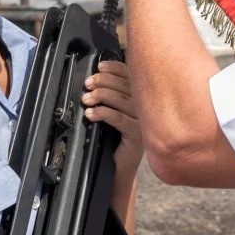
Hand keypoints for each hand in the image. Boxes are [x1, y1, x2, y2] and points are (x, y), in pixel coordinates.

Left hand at [82, 60, 143, 179]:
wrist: (121, 168)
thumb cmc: (116, 139)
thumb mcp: (116, 113)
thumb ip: (114, 97)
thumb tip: (97, 78)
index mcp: (143, 98)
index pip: (132, 76)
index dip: (116, 68)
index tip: (100, 66)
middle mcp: (147, 107)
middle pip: (126, 86)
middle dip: (104, 81)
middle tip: (88, 83)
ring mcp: (144, 121)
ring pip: (121, 100)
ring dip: (101, 95)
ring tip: (86, 98)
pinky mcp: (138, 135)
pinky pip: (118, 118)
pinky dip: (102, 113)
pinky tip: (91, 113)